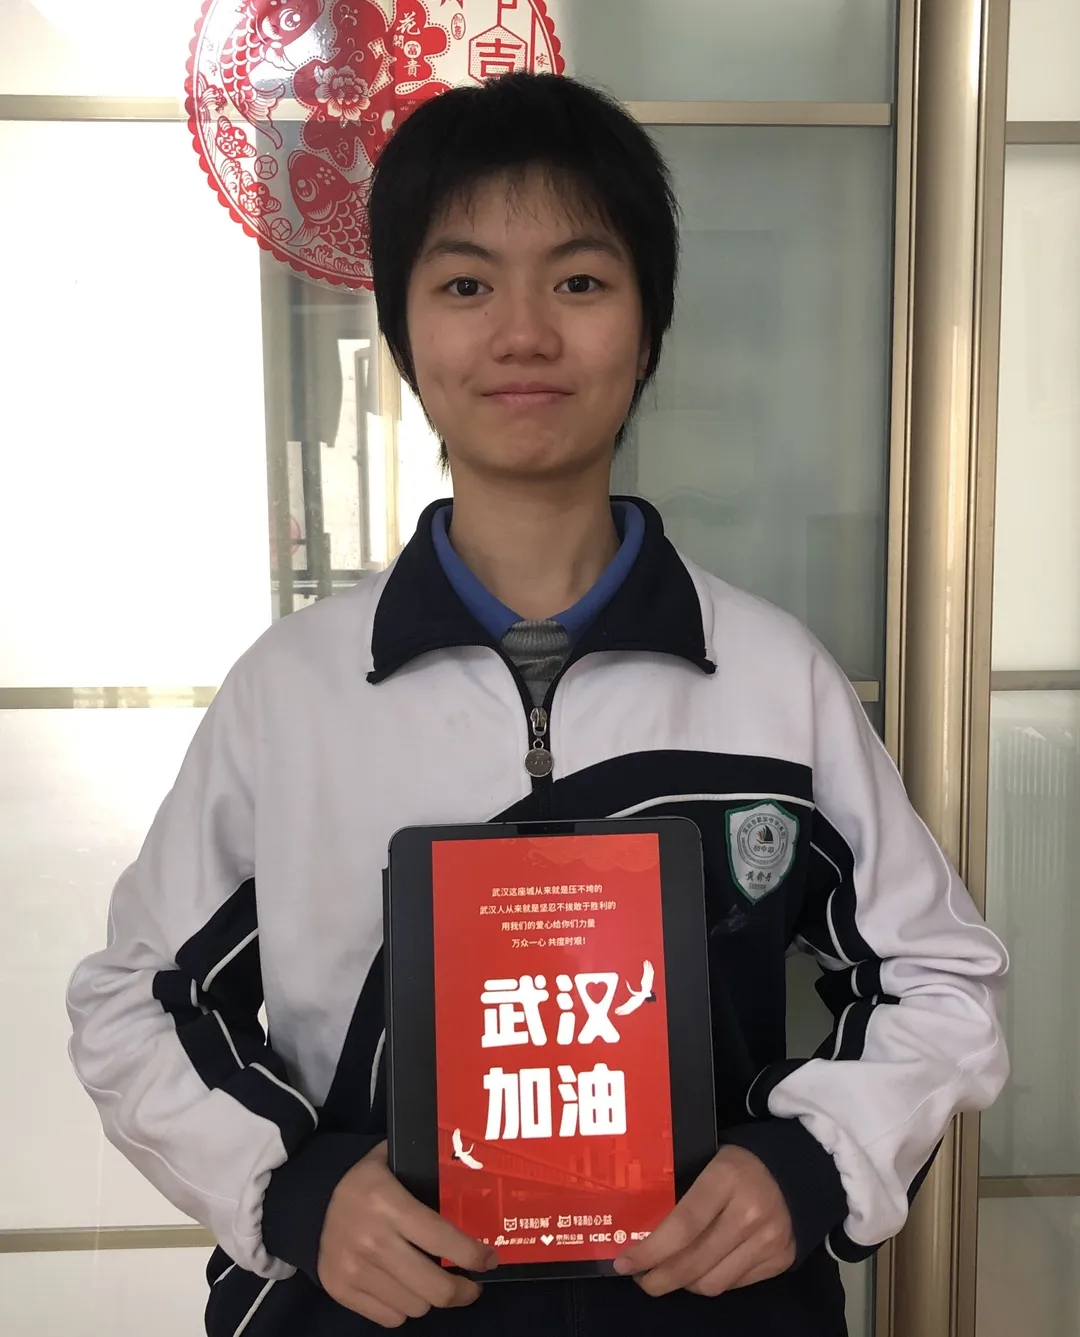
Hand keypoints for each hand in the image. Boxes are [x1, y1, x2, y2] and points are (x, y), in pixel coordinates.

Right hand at [317, 1142, 497, 1326]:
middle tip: (472, 1284)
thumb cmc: (362, 1179)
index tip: (489, 1259)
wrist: (307, 1199)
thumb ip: (426, 1175)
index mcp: (389, 1204)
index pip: (442, 1239)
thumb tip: (473, 1187)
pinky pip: (389, 1318)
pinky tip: (405, 1288)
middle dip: (462, 1290)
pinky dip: (403, 1308)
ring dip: (430, 1298)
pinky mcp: (341, 1291)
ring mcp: (355, 1270)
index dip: (473, 1256)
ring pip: (415, 1307)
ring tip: (434, 1282)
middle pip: (434, 1287)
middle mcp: (373, 1240)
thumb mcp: (393, 1163)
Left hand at [613, 1145, 794, 1297]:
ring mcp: (768, 1241)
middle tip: (640, 1277)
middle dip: (659, 1278)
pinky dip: (711, 1281)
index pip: (683, 1226)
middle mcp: (749, 1214)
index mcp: (726, 1178)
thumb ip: (683, 1189)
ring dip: (684, 1284)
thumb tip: (641, 1226)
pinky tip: (699, 1270)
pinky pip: (734, 1285)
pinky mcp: (781, 1260)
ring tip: (667, 1274)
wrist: (801, 1167)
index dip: (650, 1251)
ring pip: (712, 1283)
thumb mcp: (709, 1159)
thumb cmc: (741, 1161)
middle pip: (694, 1262)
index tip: (624, 1263)